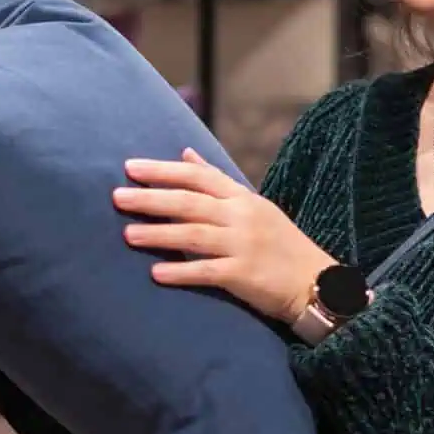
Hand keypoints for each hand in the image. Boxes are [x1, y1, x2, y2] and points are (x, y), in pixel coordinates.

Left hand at [114, 149, 337, 324]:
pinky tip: (156, 273)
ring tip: (127, 235)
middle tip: (117, 196)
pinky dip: (182, 272)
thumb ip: (217, 181)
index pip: (197, 176)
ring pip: (194, 234)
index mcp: (241, 197)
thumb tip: (186, 152)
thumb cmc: (279, 243)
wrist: (316, 281)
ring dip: (159, 234)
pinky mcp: (245, 275)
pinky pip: (208, 271)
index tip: (130, 167)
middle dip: (151, 198)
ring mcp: (244, 245)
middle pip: (190, 202)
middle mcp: (242, 216)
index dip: (163, 170)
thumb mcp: (252, 205)